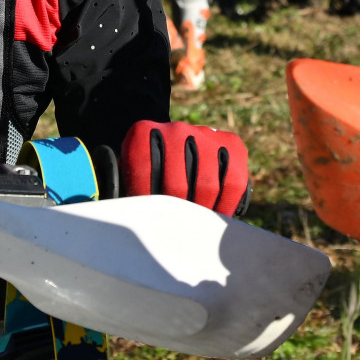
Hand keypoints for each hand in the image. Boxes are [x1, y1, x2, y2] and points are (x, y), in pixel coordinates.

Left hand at [116, 121, 248, 214]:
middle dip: (177, 214)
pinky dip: (227, 204)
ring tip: (197, 226)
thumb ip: (125, 188)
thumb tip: (136, 217)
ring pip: (207, 185)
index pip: (142, 171)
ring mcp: (205, 134)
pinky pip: (234, 181)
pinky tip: (219, 215)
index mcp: (143, 134)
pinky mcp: (231, 143)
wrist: (173, 140)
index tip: (149, 219)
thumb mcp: (129, 171)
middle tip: (176, 230)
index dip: (145, 200)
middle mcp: (175, 129)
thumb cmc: (149, 169)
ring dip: (203, 212)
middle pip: (177, 185)